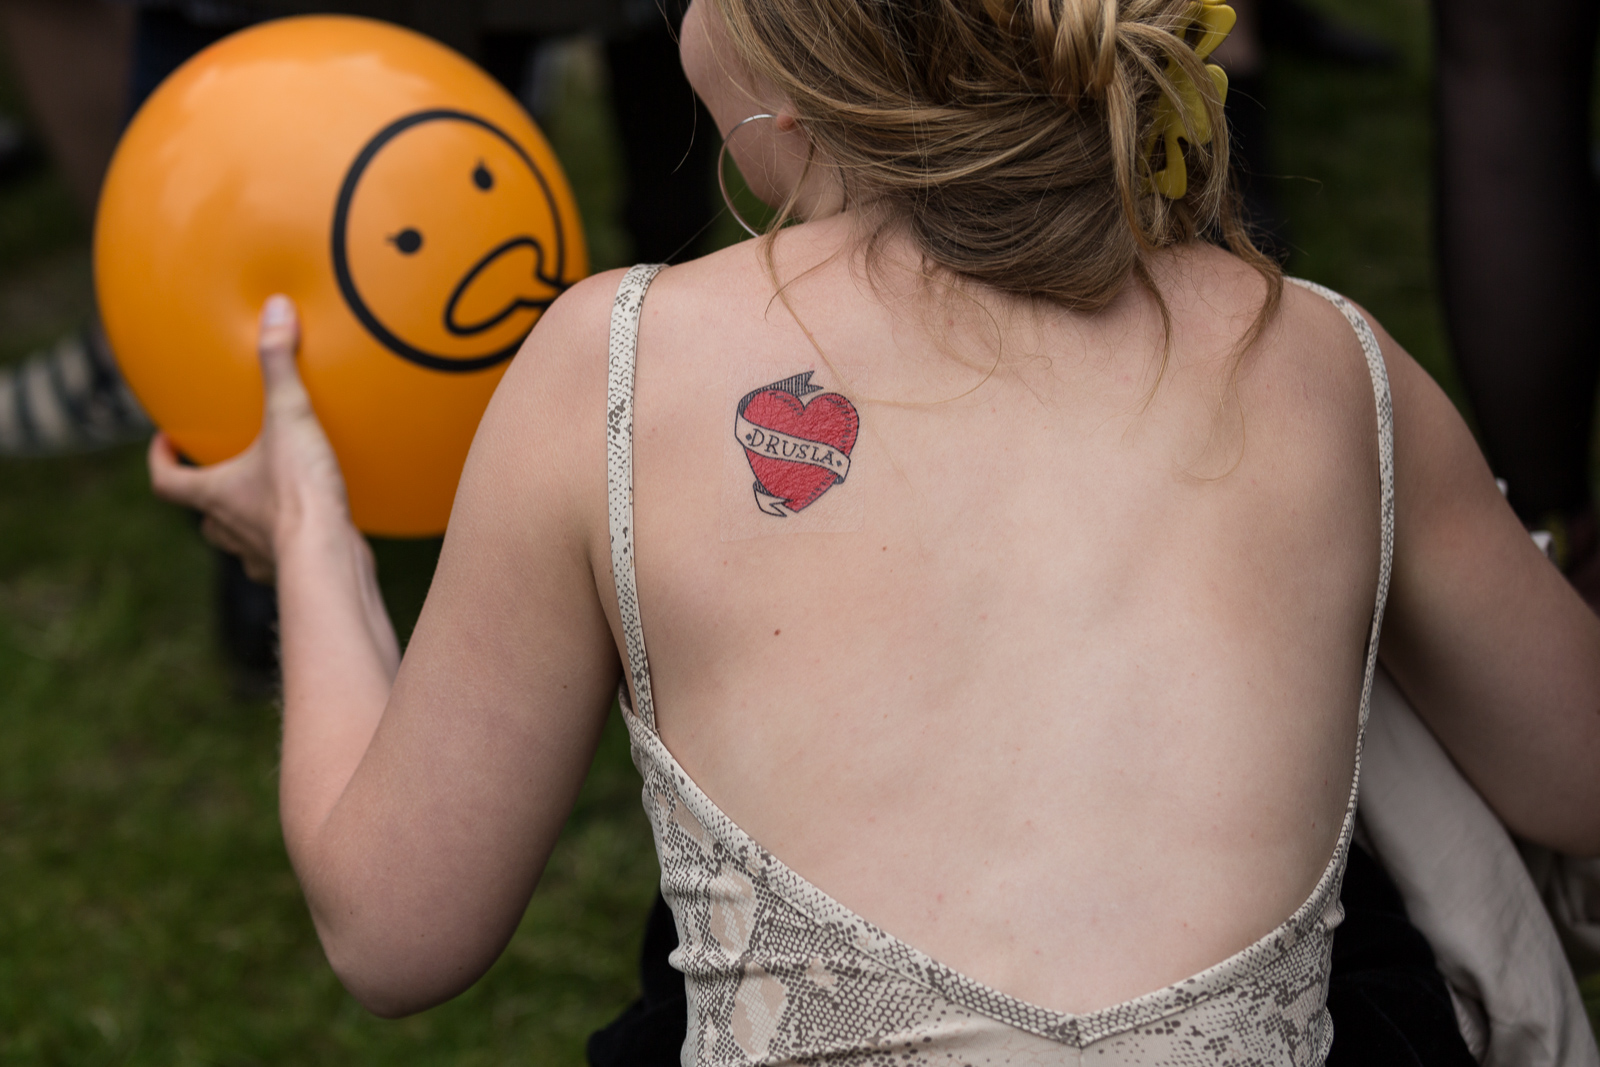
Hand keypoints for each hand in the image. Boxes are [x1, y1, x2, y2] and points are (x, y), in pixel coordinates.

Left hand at [149, 295, 349, 583]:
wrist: (329, 558)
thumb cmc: (299, 494)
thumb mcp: (289, 418)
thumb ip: (280, 364)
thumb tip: (276, 308)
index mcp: (213, 493)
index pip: (166, 480)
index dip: (161, 461)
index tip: (166, 443)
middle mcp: (227, 527)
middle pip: (202, 515)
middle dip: (208, 494)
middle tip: (224, 470)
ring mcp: (258, 554)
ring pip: (237, 541)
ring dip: (244, 523)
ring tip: (267, 501)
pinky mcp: (292, 570)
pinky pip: (279, 557)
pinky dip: (285, 543)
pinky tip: (311, 528)